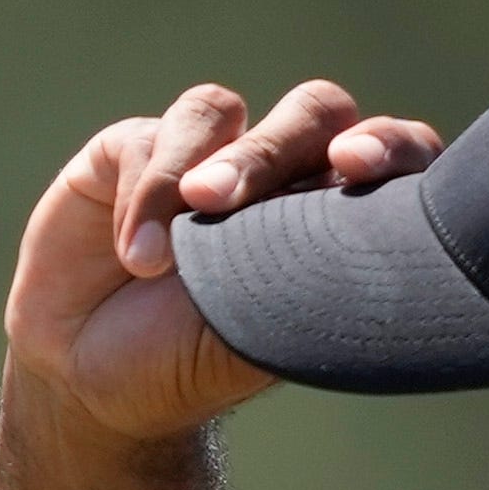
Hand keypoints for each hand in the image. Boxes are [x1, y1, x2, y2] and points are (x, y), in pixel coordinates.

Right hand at [2, 81, 445, 440]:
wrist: (93, 377)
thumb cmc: (196, 363)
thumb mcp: (263, 340)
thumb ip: (307, 286)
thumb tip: (358, 249)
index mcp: (340, 218)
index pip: (395, 157)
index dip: (389, 146)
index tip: (358, 166)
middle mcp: (284, 174)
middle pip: (315, 113)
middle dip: (277, 148)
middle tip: (232, 200)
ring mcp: (210, 154)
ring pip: (224, 112)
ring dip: (205, 168)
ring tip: (183, 234)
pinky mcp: (134, 149)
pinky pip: (150, 139)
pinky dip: (145, 195)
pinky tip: (139, 259)